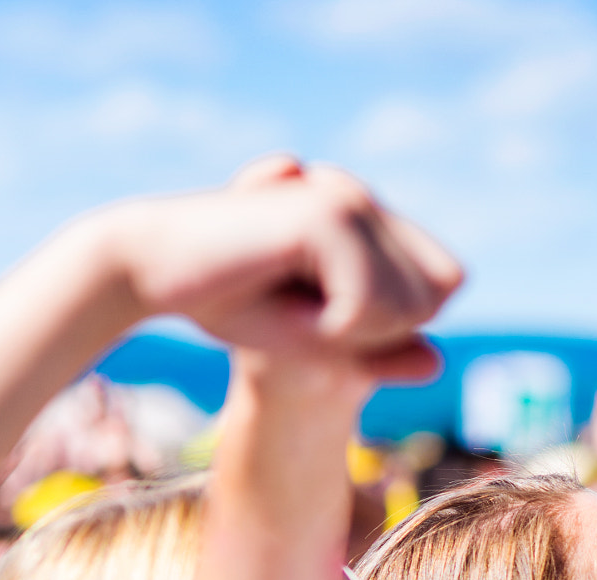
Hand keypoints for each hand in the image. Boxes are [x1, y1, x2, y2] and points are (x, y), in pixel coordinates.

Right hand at [98, 155, 462, 382]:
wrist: (151, 269)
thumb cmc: (228, 302)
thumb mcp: (318, 343)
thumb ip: (379, 353)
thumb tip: (437, 363)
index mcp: (369, 218)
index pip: (445, 283)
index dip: (399, 322)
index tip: (329, 315)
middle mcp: (365, 201)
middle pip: (436, 297)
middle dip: (380, 330)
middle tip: (306, 314)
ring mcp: (348, 201)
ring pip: (409, 304)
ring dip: (350, 332)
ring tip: (289, 306)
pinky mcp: (324, 215)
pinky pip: (366, 306)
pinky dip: (327, 329)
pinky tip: (281, 305)